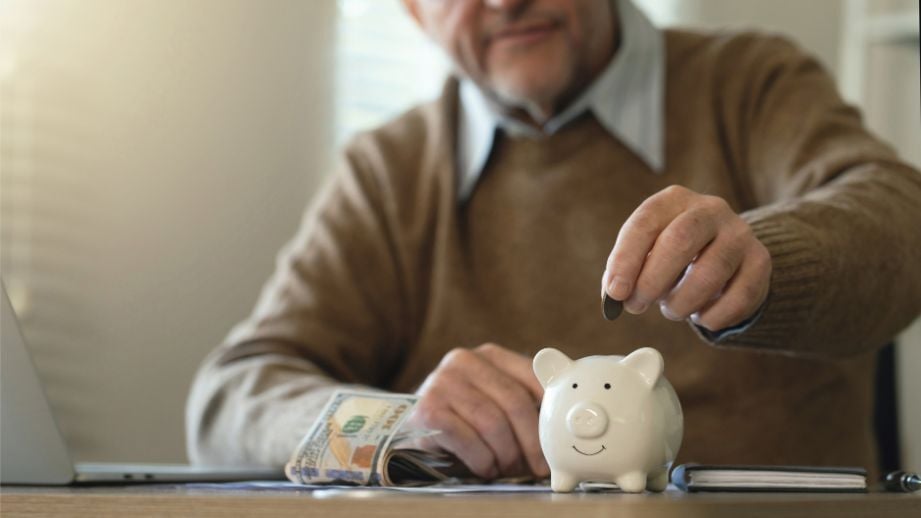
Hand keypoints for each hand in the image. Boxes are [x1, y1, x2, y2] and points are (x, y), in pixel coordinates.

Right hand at [404, 343, 549, 479]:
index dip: (550, 413)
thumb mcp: (495, 401)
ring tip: (507, 467)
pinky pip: (468, 440)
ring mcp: (442, 382)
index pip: (533, 377)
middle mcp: (464, 361)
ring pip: (493, 423)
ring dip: (506, 454)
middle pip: (515, 402)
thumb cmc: (465, 418)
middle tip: (538, 466)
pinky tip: (485, 466)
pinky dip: (482, 460)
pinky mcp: (427, 409)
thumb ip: (524, 403)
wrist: (413, 427)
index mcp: (490, 355)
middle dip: (532, 441)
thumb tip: (561, 430)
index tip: (557, 440)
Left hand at [602, 185, 771, 330]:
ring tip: (671, 310)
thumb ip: (625, 272)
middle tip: (637, 306)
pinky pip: (737, 297)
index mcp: (674, 200)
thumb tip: (612, 298)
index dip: (626, 259)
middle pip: (680, 240)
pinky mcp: (760, 261)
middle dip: (652, 280)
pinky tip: (701, 316)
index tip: (615, 292)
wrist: (726, 258)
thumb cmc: (674, 257)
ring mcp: (739, 233)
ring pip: (710, 272)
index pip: (646, 222)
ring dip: (682, 302)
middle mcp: (710, 209)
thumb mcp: (646, 254)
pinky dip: (712, 316)